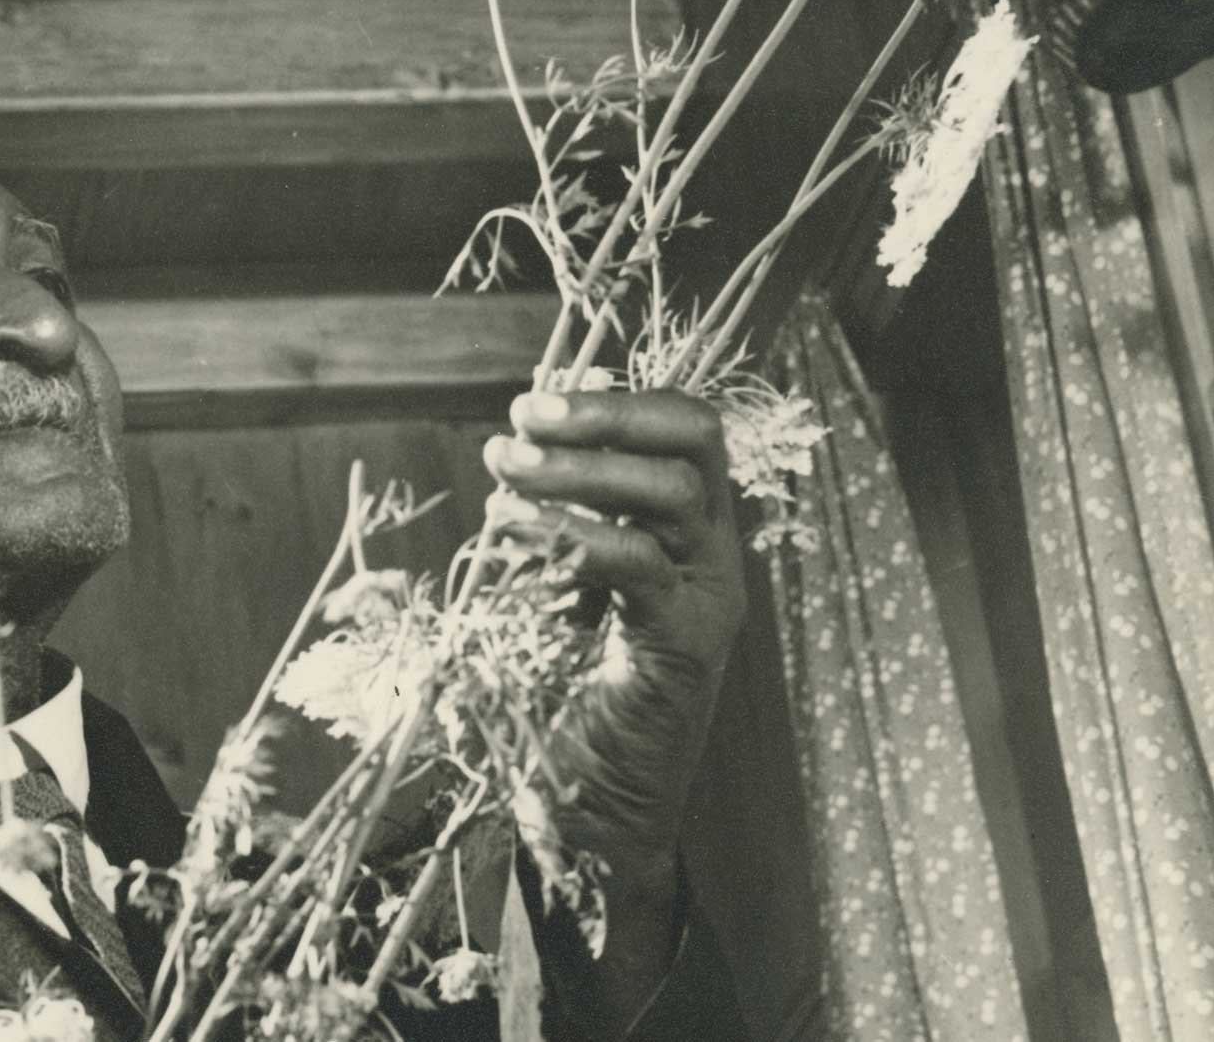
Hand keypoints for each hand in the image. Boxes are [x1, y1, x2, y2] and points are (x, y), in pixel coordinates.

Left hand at [483, 388, 744, 883]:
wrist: (592, 812)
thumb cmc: (565, 695)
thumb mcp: (549, 586)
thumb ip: (548, 520)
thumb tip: (509, 445)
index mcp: (683, 529)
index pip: (685, 429)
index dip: (615, 402)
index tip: (531, 403)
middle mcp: (710, 553)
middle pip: (690, 444)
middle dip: (602, 416)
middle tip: (520, 420)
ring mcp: (709, 597)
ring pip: (671, 493)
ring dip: (580, 469)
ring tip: (503, 471)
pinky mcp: (688, 647)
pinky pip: (638, 566)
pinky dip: (574, 534)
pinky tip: (514, 529)